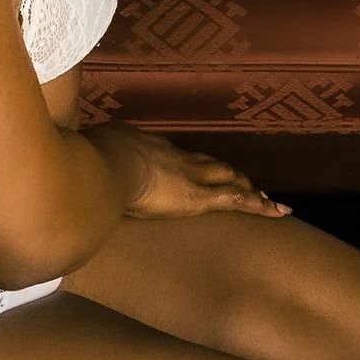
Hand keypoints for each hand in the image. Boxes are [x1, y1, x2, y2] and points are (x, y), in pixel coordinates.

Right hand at [90, 123, 291, 221]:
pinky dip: (257, 204)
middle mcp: (176, 157)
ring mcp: (190, 176)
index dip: (194, 165)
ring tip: (267, 200)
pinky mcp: (198, 198)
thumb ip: (95, 157)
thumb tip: (84, 160)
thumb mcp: (91, 153)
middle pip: (209, 164)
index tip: (199, 171)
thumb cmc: (91, 159)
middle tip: (244, 183)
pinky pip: (235, 199)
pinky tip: (275, 211)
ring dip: (248, 188)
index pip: (179, 158)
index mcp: (150, 148)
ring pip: (228, 179)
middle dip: (227, 174)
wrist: (107, 165)